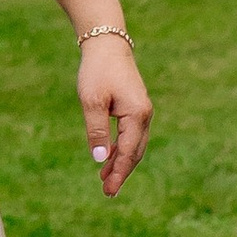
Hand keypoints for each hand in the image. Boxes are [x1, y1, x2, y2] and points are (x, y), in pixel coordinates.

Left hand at [79, 34, 149, 193]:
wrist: (107, 45)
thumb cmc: (97, 71)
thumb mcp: (91, 101)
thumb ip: (96, 130)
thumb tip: (100, 158)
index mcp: (137, 115)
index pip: (128, 152)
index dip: (118, 173)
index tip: (108, 191)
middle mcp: (144, 115)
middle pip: (135, 152)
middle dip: (122, 173)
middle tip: (107, 192)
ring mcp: (142, 111)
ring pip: (134, 145)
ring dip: (121, 163)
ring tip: (106, 180)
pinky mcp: (135, 108)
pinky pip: (131, 136)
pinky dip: (122, 149)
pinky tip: (109, 157)